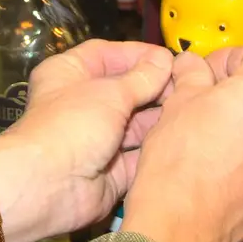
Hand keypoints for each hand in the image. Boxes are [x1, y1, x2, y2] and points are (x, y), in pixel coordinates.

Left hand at [0, 40, 173, 241]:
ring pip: (135, 124)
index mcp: (68, 74)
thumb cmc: (73, 125)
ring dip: (159, 118)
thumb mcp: (109, 92)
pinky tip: (184, 139)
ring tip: (193, 110)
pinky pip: (138, 155)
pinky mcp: (110, 170)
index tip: (170, 58)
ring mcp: (96, 139)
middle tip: (189, 86)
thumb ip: (141, 78)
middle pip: (124, 89)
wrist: (49, 187)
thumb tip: (165, 59)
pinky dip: (156, 148)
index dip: (137, 55)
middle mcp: (81, 104)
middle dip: (154, 88)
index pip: (106, 54)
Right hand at [119, 44, 242, 241]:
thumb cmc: (178, 161)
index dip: (226, 60)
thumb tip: (193, 66)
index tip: (207, 74)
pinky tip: (226, 177)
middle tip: (207, 112)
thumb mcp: (177, 102)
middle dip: (241, 100)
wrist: (180, 225)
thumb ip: (193, 75)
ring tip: (216, 149)